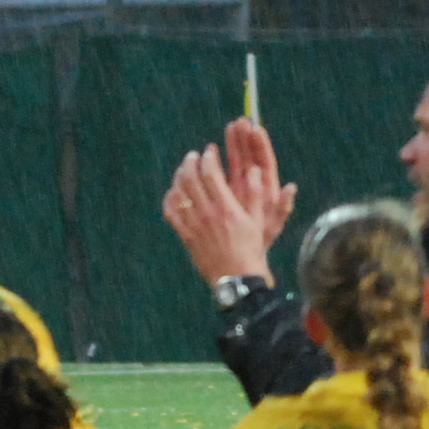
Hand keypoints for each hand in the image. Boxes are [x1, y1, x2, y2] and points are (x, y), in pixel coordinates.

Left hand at [163, 142, 279, 289]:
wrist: (237, 277)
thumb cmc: (250, 249)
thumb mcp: (258, 220)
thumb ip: (255, 193)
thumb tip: (254, 169)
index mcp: (226, 207)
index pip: (210, 172)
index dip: (208, 158)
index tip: (210, 151)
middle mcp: (207, 213)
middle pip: (190, 178)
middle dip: (191, 162)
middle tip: (194, 156)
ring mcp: (194, 225)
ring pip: (179, 193)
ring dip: (179, 177)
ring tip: (184, 170)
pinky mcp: (186, 236)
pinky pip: (171, 213)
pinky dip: (170, 199)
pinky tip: (174, 193)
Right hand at [224, 117, 299, 244]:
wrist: (240, 256)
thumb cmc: (259, 242)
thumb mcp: (272, 226)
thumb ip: (282, 207)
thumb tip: (291, 187)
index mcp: (265, 190)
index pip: (264, 161)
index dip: (261, 144)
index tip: (256, 127)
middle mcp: (250, 185)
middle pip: (248, 155)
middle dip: (244, 137)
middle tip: (240, 120)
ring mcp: (235, 186)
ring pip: (234, 160)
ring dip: (233, 142)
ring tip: (231, 126)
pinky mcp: (221, 192)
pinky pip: (219, 173)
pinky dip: (214, 162)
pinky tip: (209, 150)